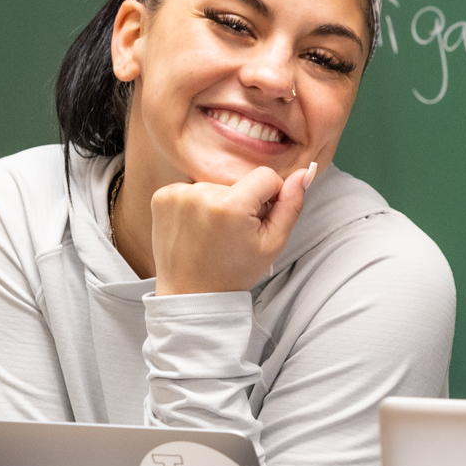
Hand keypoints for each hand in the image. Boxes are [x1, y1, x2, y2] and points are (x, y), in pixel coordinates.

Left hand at [149, 163, 313, 295]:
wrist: (191, 293)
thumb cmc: (234, 271)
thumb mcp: (273, 244)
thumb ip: (291, 206)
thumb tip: (304, 172)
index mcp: (231, 206)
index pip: (266, 176)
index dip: (269, 198)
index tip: (256, 222)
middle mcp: (201, 193)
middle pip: (238, 180)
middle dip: (242, 200)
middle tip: (232, 233)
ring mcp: (177, 194)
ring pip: (215, 183)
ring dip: (218, 201)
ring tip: (212, 232)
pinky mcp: (162, 196)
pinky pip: (191, 187)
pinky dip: (197, 203)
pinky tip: (196, 228)